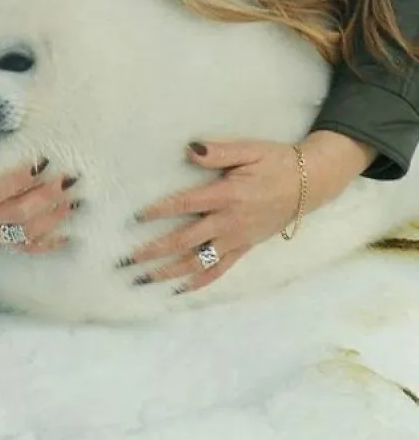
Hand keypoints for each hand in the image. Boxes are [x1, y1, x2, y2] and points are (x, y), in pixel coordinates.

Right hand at [0, 155, 80, 253]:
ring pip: (23, 232)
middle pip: (14, 213)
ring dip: (51, 217)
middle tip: (66, 177)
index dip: (17, 179)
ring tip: (72, 199)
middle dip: (44, 196)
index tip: (39, 160)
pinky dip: (46, 243)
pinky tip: (66, 233)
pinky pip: (22, 247)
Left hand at [118, 131, 374, 291]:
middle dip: (155, 251)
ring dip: (170, 272)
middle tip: (128, 259)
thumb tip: (189, 149)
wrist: (310, 183)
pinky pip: (220, 270)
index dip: (159, 211)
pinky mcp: (245, 247)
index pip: (185, 204)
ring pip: (199, 262)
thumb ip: (218, 152)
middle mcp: (230, 222)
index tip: (136, 217)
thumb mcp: (248, 149)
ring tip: (144, 279)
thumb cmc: (275, 161)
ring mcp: (237, 239)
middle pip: (185, 241)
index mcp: (228, 195)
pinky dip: (200, 282)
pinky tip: (180, 290)